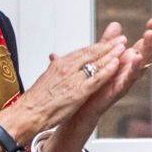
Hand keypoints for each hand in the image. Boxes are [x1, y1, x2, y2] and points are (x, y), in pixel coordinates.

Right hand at [10, 34, 127, 133]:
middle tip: (121, 39)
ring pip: (96, 63)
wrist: (28, 113)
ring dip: (111, 54)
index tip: (107, 42)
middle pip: (91, 53)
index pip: (81, 52)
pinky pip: (97, 78)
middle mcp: (67, 68)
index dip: (96, 46)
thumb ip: (54, 69)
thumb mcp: (45, 79)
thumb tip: (55, 60)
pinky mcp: (78, 91)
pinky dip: (108, 70)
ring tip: (123, 47)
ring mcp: (73, 79)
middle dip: (108, 46)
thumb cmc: (35, 100)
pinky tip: (117, 63)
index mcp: (59, 64)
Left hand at [60, 17, 151, 124]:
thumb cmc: (96, 83)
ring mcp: (129, 79)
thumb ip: (109, 41)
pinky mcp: (120, 88)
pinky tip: (138, 57)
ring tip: (151, 34)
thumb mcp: (103, 56)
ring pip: (143, 62)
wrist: (85, 106)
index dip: (151, 32)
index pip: (145, 44)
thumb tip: (116, 24)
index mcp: (129, 60)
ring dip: (149, 48)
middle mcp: (132, 69)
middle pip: (150, 52)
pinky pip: (130, 77)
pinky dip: (135, 67)